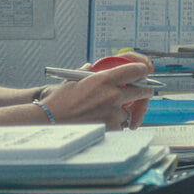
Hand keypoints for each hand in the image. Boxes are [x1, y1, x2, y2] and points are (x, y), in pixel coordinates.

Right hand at [40, 58, 154, 129]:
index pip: (136, 70)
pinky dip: (114, 125)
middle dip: (144, 91)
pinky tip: (100, 123)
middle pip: (142, 91)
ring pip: (130, 111)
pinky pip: (120, 125)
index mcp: (104, 79)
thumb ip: (88, 72)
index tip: (144, 72)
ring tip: (106, 113)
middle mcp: (112, 94)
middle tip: (143, 92)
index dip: (142, 71)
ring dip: (123, 112)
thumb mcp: (74, 79)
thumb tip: (93, 67)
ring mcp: (113, 112)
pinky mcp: (111, 127)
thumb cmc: (60, 101)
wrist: (49, 121)